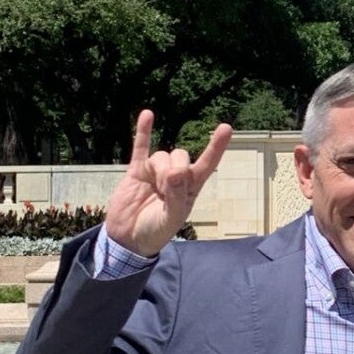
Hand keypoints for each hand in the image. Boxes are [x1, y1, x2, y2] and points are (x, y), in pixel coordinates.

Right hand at [105, 110, 232, 256]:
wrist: (127, 238)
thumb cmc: (155, 232)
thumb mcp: (170, 219)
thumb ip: (176, 197)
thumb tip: (177, 171)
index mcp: (190, 188)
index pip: (207, 164)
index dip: (216, 147)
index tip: (226, 127)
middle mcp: (176, 177)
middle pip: (181, 156)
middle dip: (173, 169)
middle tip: (164, 190)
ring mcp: (156, 172)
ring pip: (161, 154)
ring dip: (158, 168)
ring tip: (153, 188)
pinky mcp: (137, 171)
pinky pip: (141, 147)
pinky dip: (144, 131)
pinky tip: (147, 115)